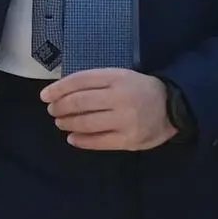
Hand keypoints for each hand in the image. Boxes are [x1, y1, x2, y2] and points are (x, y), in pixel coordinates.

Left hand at [43, 67, 174, 150]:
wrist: (172, 106)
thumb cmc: (139, 89)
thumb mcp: (120, 76)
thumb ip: (95, 82)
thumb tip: (61, 91)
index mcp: (117, 77)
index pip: (80, 81)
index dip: (58, 88)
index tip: (45, 96)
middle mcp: (120, 97)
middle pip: (79, 102)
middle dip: (60, 107)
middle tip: (52, 111)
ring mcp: (125, 120)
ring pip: (86, 123)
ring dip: (68, 123)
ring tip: (61, 123)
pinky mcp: (129, 140)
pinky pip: (98, 142)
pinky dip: (81, 140)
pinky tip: (72, 138)